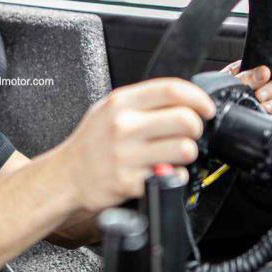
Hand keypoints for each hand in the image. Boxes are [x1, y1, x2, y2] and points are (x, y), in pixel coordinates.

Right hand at [56, 78, 214, 213]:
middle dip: (196, 128)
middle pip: (185, 120)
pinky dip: (174, 176)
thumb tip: (183, 99)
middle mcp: (124, 126)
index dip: (198, 98)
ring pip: (185, 149)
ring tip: (174, 155)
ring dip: (187, 154)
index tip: (205, 108)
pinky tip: (162, 172)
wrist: (66, 177)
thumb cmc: (90, 144)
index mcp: (121, 103)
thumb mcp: (107, 109)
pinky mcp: (130, 182)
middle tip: (189, 134)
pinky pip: (172, 177)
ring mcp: (127, 155)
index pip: (171, 90)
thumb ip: (141, 102)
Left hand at [222, 56, 271, 114]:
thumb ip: (246, 76)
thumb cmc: (217, 92)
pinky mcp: (269, 110)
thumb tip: (264, 72)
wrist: (210, 112)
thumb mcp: (228, 81)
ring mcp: (268, 96)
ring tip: (261, 105)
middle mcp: (263, 81)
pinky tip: (264, 111)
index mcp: (254, 68)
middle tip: (260, 95)